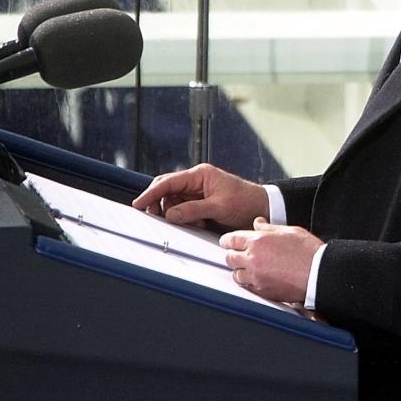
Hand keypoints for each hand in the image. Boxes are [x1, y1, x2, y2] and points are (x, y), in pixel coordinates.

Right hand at [131, 164, 268, 230]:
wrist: (262, 207)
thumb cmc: (245, 201)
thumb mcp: (219, 206)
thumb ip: (193, 210)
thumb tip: (170, 214)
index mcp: (200, 175)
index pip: (168, 182)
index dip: (151, 193)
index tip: (139, 204)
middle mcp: (196, 182)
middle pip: (167, 192)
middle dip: (161, 206)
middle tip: (156, 219)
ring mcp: (198, 193)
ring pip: (174, 204)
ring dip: (177, 216)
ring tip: (194, 224)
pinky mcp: (201, 204)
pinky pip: (184, 212)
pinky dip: (186, 220)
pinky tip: (199, 225)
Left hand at [220, 218, 323, 304]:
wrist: (318, 273)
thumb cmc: (307, 251)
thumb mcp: (288, 231)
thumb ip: (268, 227)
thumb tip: (258, 223)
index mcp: (258, 241)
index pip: (231, 240)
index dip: (228, 240)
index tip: (229, 242)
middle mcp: (253, 259)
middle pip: (229, 258)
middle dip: (232, 255)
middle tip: (239, 254)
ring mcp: (257, 277)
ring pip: (236, 275)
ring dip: (240, 270)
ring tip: (250, 267)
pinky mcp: (263, 291)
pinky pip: (248, 287)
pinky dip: (250, 283)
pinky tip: (259, 277)